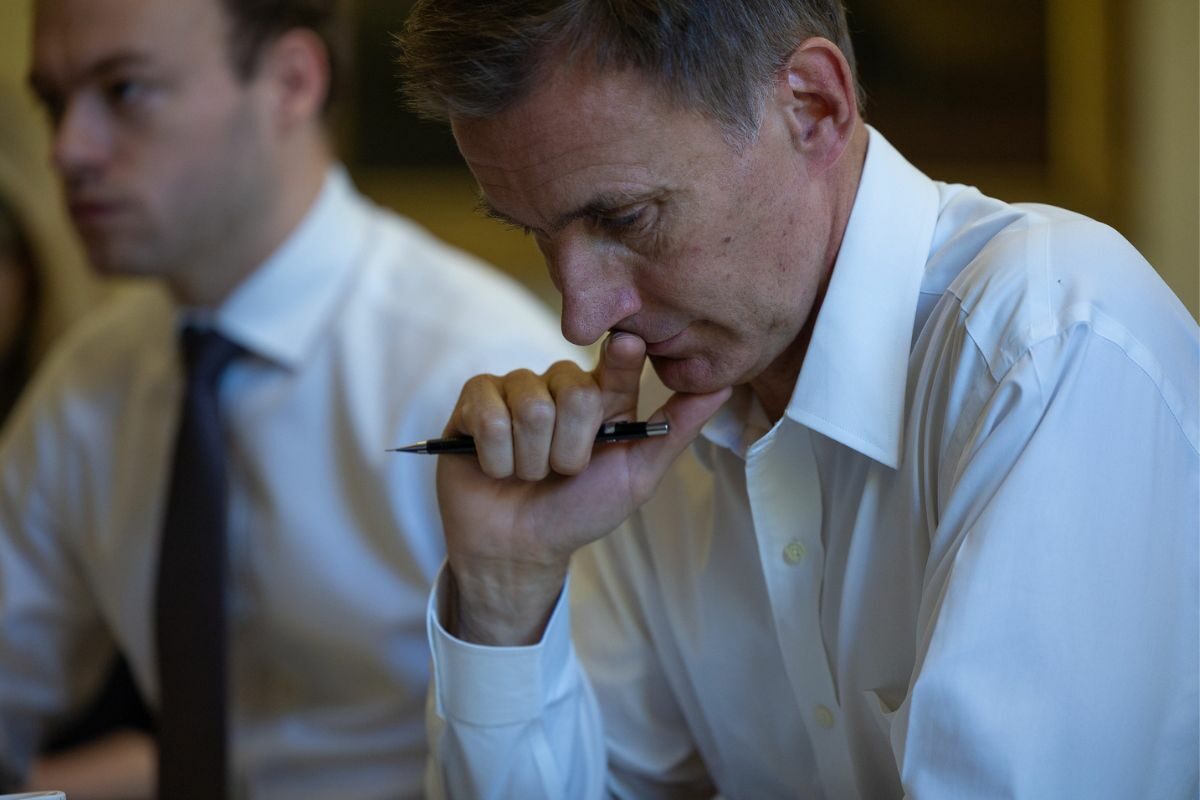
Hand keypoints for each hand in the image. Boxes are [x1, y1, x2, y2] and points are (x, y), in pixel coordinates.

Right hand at [437, 332, 729, 644]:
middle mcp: (559, 386)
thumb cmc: (578, 513)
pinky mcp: (474, 401)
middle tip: (560, 473)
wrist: (517, 549)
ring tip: (528, 474)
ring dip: (531, 460)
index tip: (627, 347)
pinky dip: (496, 457)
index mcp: (601, 397)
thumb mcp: (636, 476)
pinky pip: (490, 415)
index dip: (621, 356)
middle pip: (573, 391)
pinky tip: (495, 468)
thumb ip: (673, 430)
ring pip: (531, 406)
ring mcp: (514, 390)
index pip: (617, 361)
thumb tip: (723, 385)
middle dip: (569, 451)